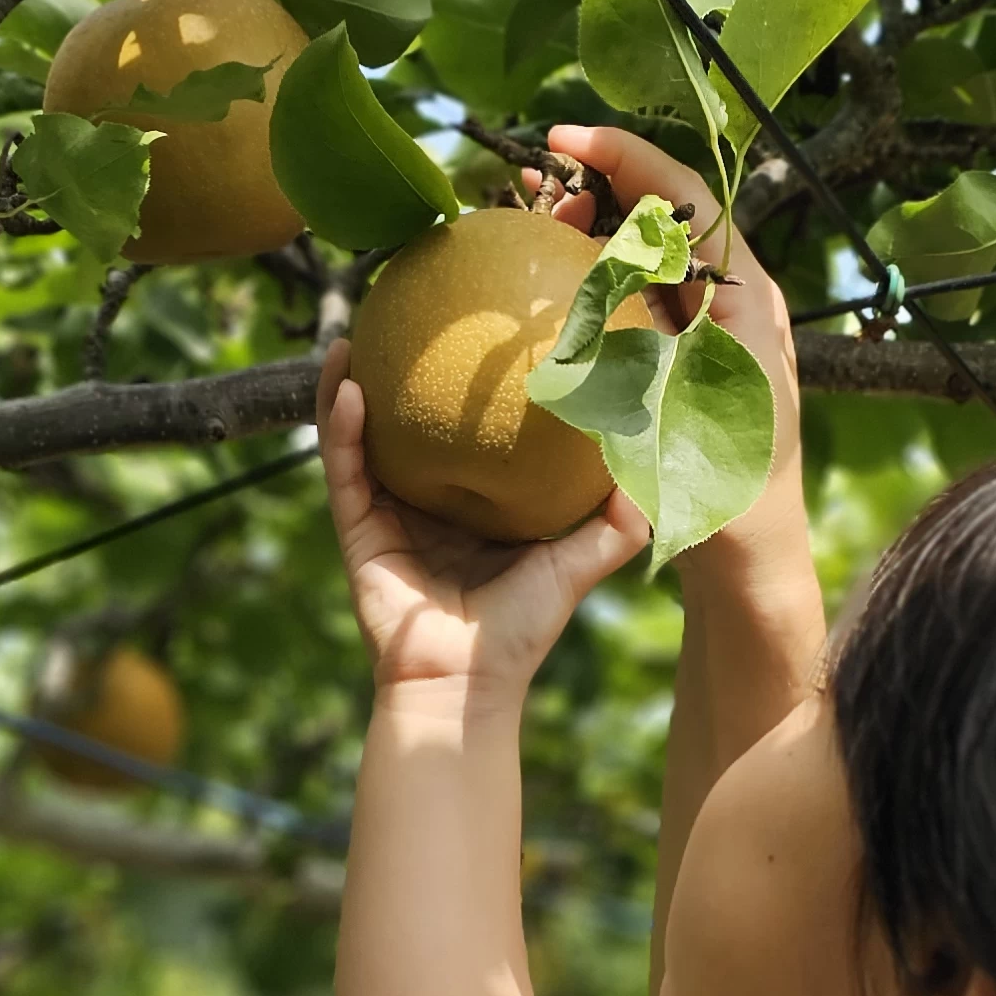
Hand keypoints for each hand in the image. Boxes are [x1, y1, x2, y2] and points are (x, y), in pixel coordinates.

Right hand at [319, 339, 646, 698]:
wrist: (464, 684)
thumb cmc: (521, 630)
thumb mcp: (578, 565)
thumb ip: (616, 523)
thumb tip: (654, 466)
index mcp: (473, 508)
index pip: (469, 438)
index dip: (468, 392)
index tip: (481, 337)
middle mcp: (426, 505)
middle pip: (409, 426)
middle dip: (403, 371)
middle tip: (411, 310)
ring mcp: (386, 514)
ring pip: (363, 435)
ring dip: (353, 380)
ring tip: (360, 324)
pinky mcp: (355, 529)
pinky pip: (344, 466)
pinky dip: (341, 424)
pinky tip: (348, 380)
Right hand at [542, 124, 804, 577]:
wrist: (751, 564)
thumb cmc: (720, 497)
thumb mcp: (672, 407)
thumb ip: (639, 336)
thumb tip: (592, 265)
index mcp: (748, 299)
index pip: (686, 195)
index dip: (624, 155)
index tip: (560, 141)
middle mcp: (741, 303)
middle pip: (671, 213)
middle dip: (605, 184)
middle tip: (536, 188)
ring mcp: (722, 331)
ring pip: (657, 253)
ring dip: (601, 229)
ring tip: (540, 225)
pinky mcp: (700, 360)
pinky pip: (649, 296)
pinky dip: (603, 278)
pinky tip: (556, 292)